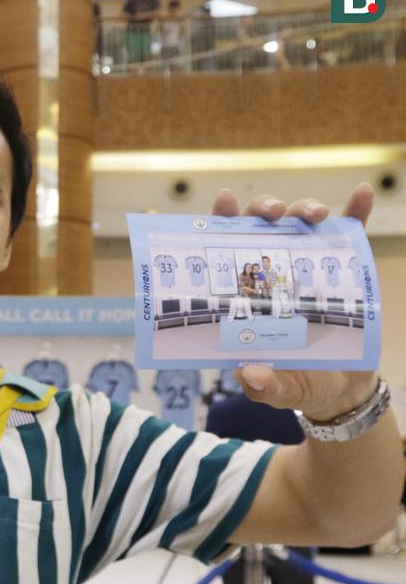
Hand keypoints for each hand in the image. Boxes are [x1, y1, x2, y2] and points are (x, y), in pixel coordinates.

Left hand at [211, 185, 378, 419]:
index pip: (227, 251)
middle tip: (271, 214)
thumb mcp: (281, 389)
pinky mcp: (345, 271)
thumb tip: (249, 376)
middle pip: (262, 228)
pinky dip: (356, 212)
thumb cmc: (299, 381)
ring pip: (301, 225)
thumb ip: (265, 387)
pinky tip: (361, 194)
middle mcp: (274, 273)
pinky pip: (351, 234)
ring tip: (313, 214)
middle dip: (264, 210)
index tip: (224, 201)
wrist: (342, 389)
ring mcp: (309, 268)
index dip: (221, 223)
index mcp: (247, 293)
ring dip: (304, 209)